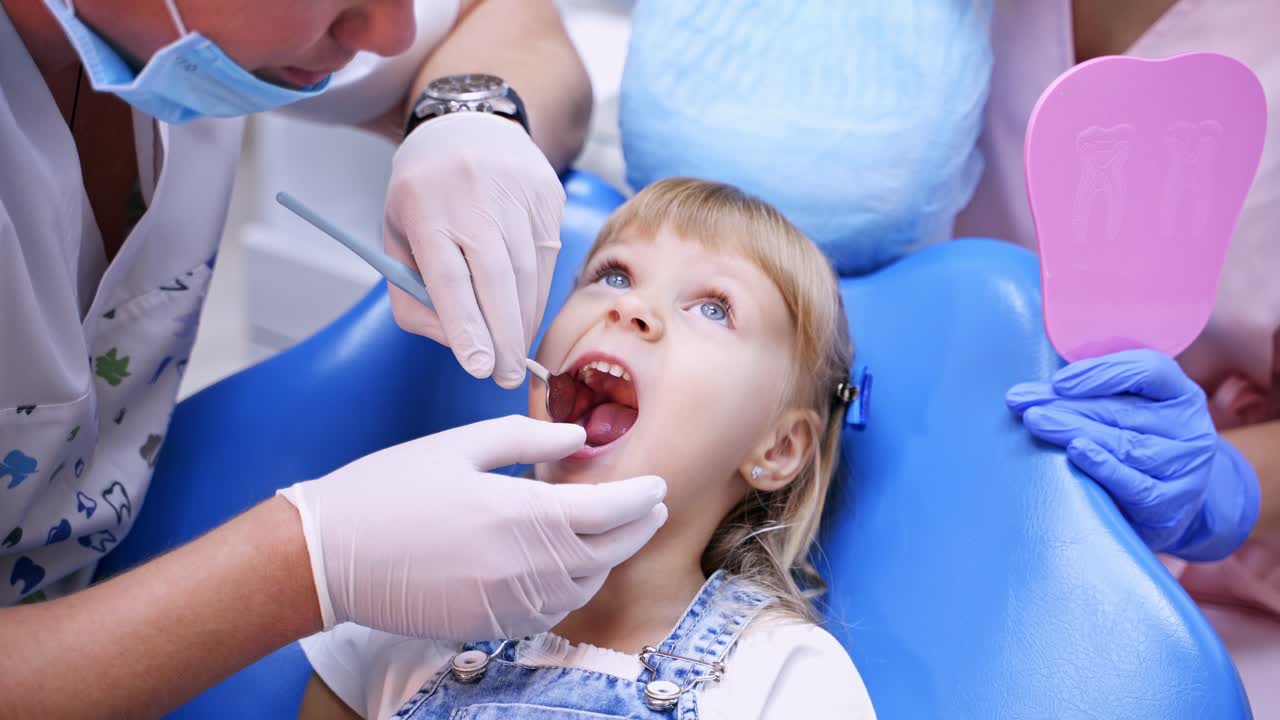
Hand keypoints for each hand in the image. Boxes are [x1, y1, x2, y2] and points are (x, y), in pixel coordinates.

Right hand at [278, 416, 667, 638]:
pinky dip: (573, 589)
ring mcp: (506, 602)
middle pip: (606, 552)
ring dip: (608, 560)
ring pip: (584, 586)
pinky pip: (550, 611)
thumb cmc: (388, 490)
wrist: (327, 554)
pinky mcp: (488, 624)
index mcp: (519, 514)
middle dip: (637, 528)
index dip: (640, 498)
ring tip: (615, 534)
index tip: (657, 485)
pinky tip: (571, 569)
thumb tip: (578, 437)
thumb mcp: (459, 445)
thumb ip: (527, 439)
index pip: (607, 511)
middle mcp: (522, 566)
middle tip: (652, 508)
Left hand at [384, 112, 564, 387]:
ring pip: (529, 274)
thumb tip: (456, 342)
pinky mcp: (548, 197)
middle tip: (506, 377)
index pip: (449, 276)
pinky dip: (537, 295)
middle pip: (498, 279)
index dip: (466, 325)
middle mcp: (475, 197)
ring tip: (514, 354)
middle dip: (505, 337)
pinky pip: (548, 260)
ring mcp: (518, 194)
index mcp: (426, 206)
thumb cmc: (425, 195)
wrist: (471, 126)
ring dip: (523, 322)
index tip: (479, 367)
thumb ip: (413, 294)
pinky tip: (524, 313)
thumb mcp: (397, 237)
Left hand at [1007, 349, 1259, 560]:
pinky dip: (1103, 466)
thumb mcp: (1128, 409)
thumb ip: (1094, 392)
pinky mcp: (1171, 504)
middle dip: (1065, 404)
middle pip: (1122, 410)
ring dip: (1073, 430)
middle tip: (1021, 402)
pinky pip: (1135, 484)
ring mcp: (1184, 469)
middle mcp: (1189, 428)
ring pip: (1124, 444)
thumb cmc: (1136, 442)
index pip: (1148, 370)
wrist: (1171, 503)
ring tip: (1036, 421)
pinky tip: (1076, 452)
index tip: (1058, 381)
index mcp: (1179, 394)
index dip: (1102, 372)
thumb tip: (1036, 387)